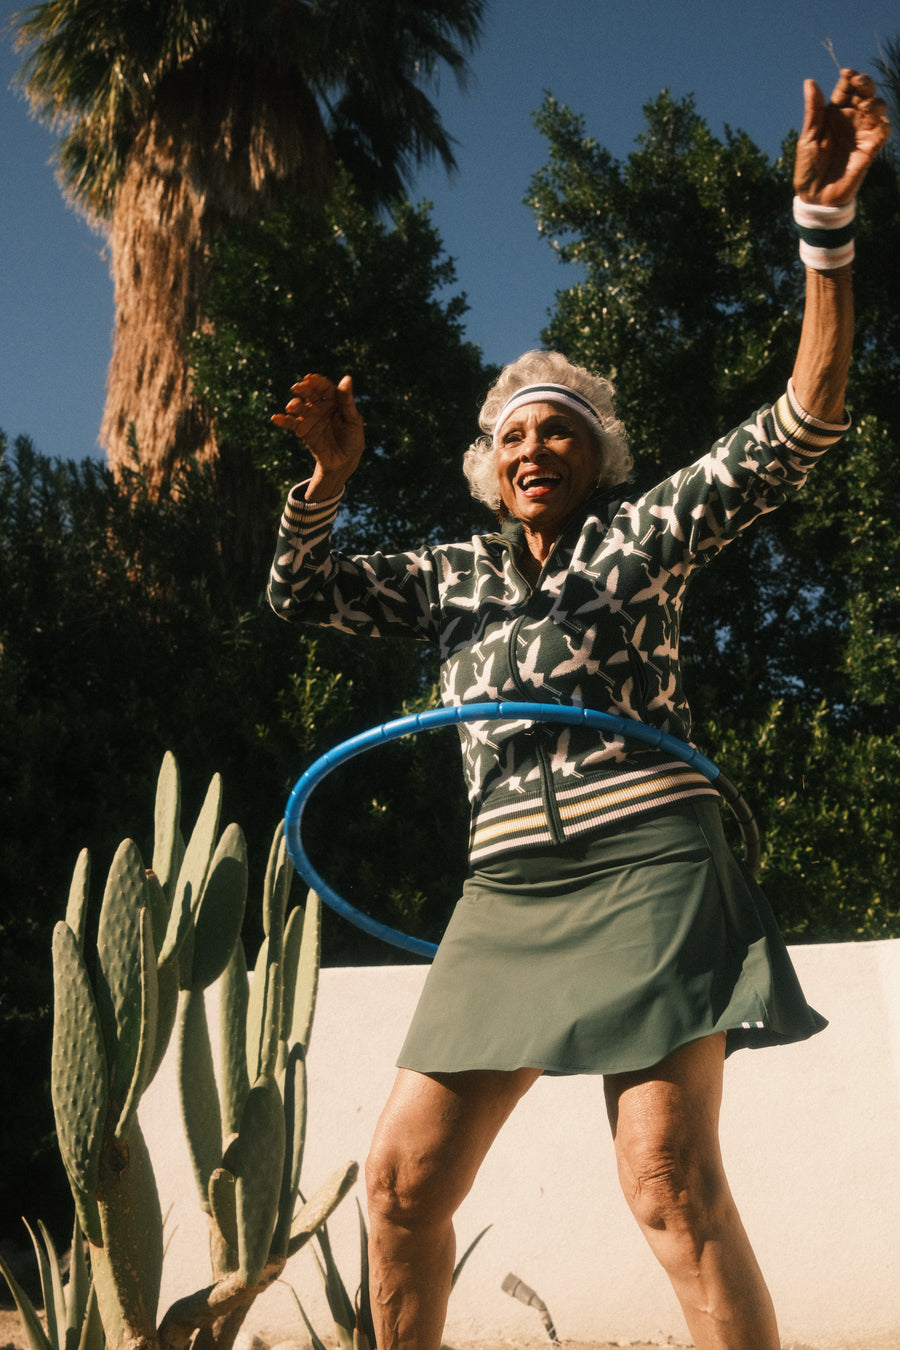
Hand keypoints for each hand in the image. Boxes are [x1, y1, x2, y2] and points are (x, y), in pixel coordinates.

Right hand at [271, 372, 364, 496]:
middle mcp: (320, 405)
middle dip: (303, 389)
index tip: (310, 378)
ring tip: (291, 407)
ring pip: (299, 406)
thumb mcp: (353, 419)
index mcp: (334, 400)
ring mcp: (310, 417)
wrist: (344, 461)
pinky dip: (283, 420)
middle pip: (309, 393)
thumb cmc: (352, 438)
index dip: (317, 382)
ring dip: (294, 404)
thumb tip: (347, 378)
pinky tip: (276, 418)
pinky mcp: (302, 430)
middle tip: (297, 388)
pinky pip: (291, 423)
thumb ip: (347, 401)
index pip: (324, 387)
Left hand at [794, 69, 890, 204]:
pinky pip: (883, 130)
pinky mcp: (871, 147)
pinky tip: (876, 121)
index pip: (846, 88)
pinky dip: (883, 123)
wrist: (815, 196)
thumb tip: (810, 81)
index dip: (849, 78)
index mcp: (834, 113)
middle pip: (865, 92)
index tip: (846, 74)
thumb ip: (813, 111)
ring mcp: (862, 132)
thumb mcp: (808, 137)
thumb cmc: (808, 167)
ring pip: (878, 107)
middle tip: (858, 83)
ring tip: (865, 106)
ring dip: (875, 102)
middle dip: (865, 83)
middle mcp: (851, 119)